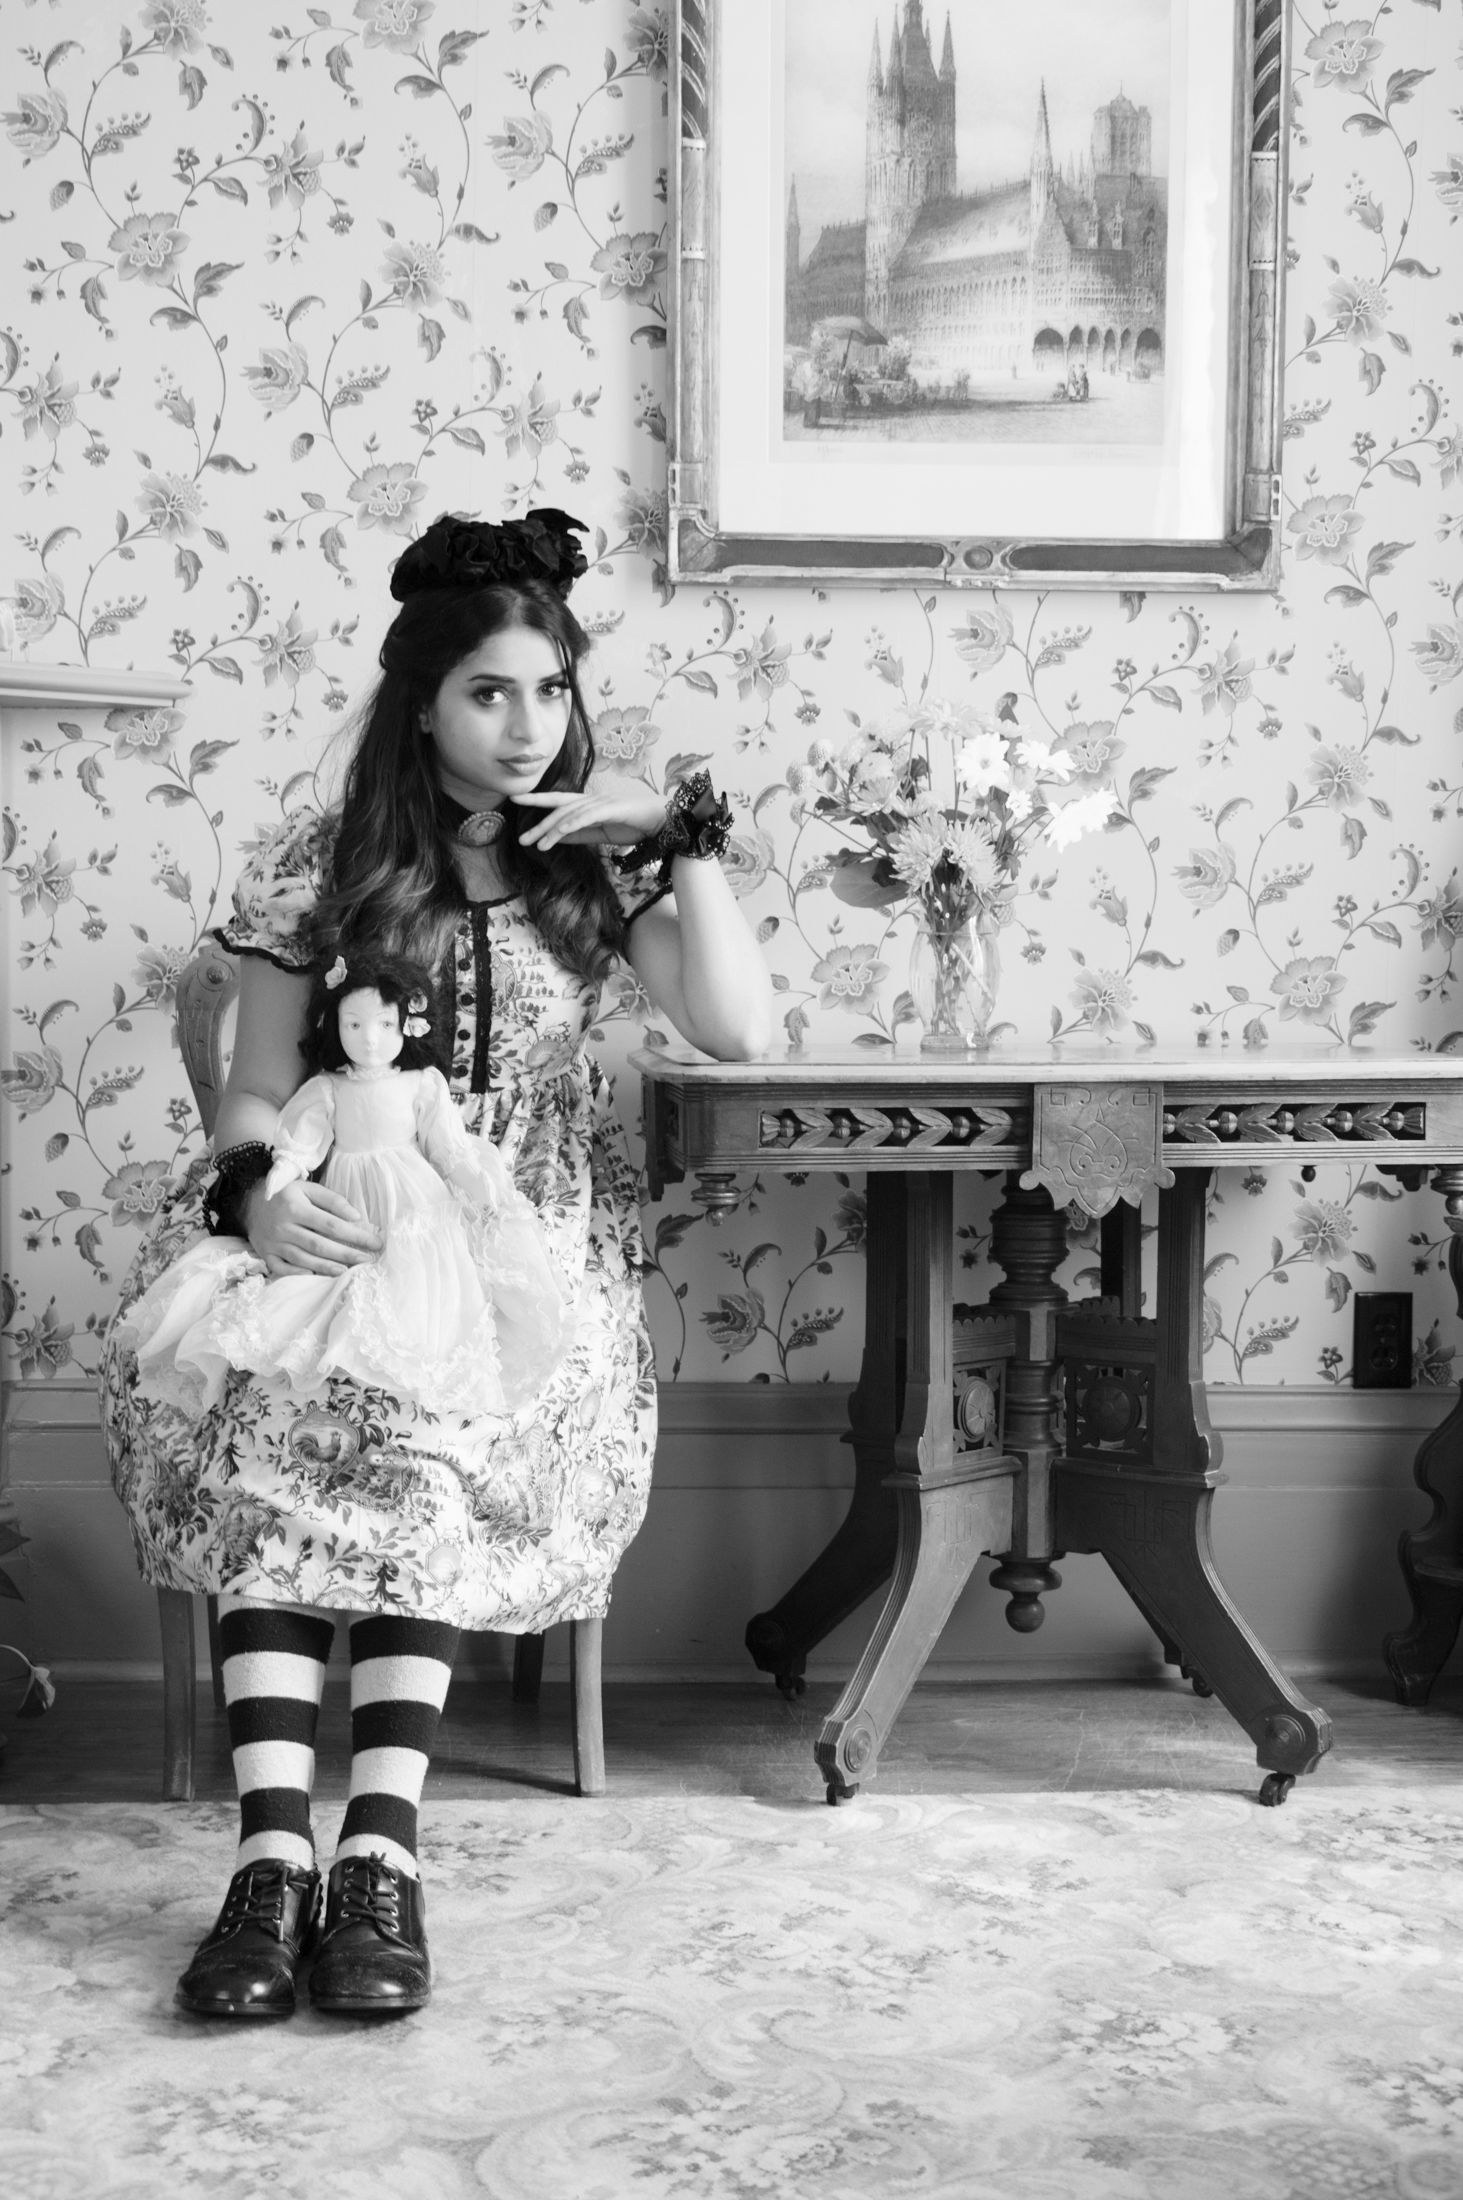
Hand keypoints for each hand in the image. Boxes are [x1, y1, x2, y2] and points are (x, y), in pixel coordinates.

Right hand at [244, 1176, 382, 1277]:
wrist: (248, 1201)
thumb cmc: (287, 1195)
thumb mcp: (308, 1189)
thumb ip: (332, 1200)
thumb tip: (356, 1217)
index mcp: (296, 1207)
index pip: (332, 1225)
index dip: (355, 1235)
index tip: (375, 1243)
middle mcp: (284, 1227)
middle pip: (319, 1245)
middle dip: (346, 1254)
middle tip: (367, 1260)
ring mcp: (273, 1243)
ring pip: (303, 1259)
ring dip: (326, 1267)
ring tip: (347, 1271)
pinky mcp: (266, 1254)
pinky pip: (281, 1268)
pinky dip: (297, 1274)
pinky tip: (315, 1276)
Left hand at [515, 775, 666, 853]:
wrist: (663, 820)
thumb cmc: (634, 824)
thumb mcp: (601, 833)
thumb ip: (580, 834)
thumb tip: (557, 837)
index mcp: (588, 804)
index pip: (558, 802)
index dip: (537, 800)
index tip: (515, 802)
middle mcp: (592, 799)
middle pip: (559, 808)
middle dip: (538, 821)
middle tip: (520, 837)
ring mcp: (602, 802)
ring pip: (571, 814)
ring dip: (553, 829)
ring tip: (538, 845)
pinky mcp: (613, 808)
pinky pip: (589, 815)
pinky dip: (574, 822)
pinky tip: (560, 832)